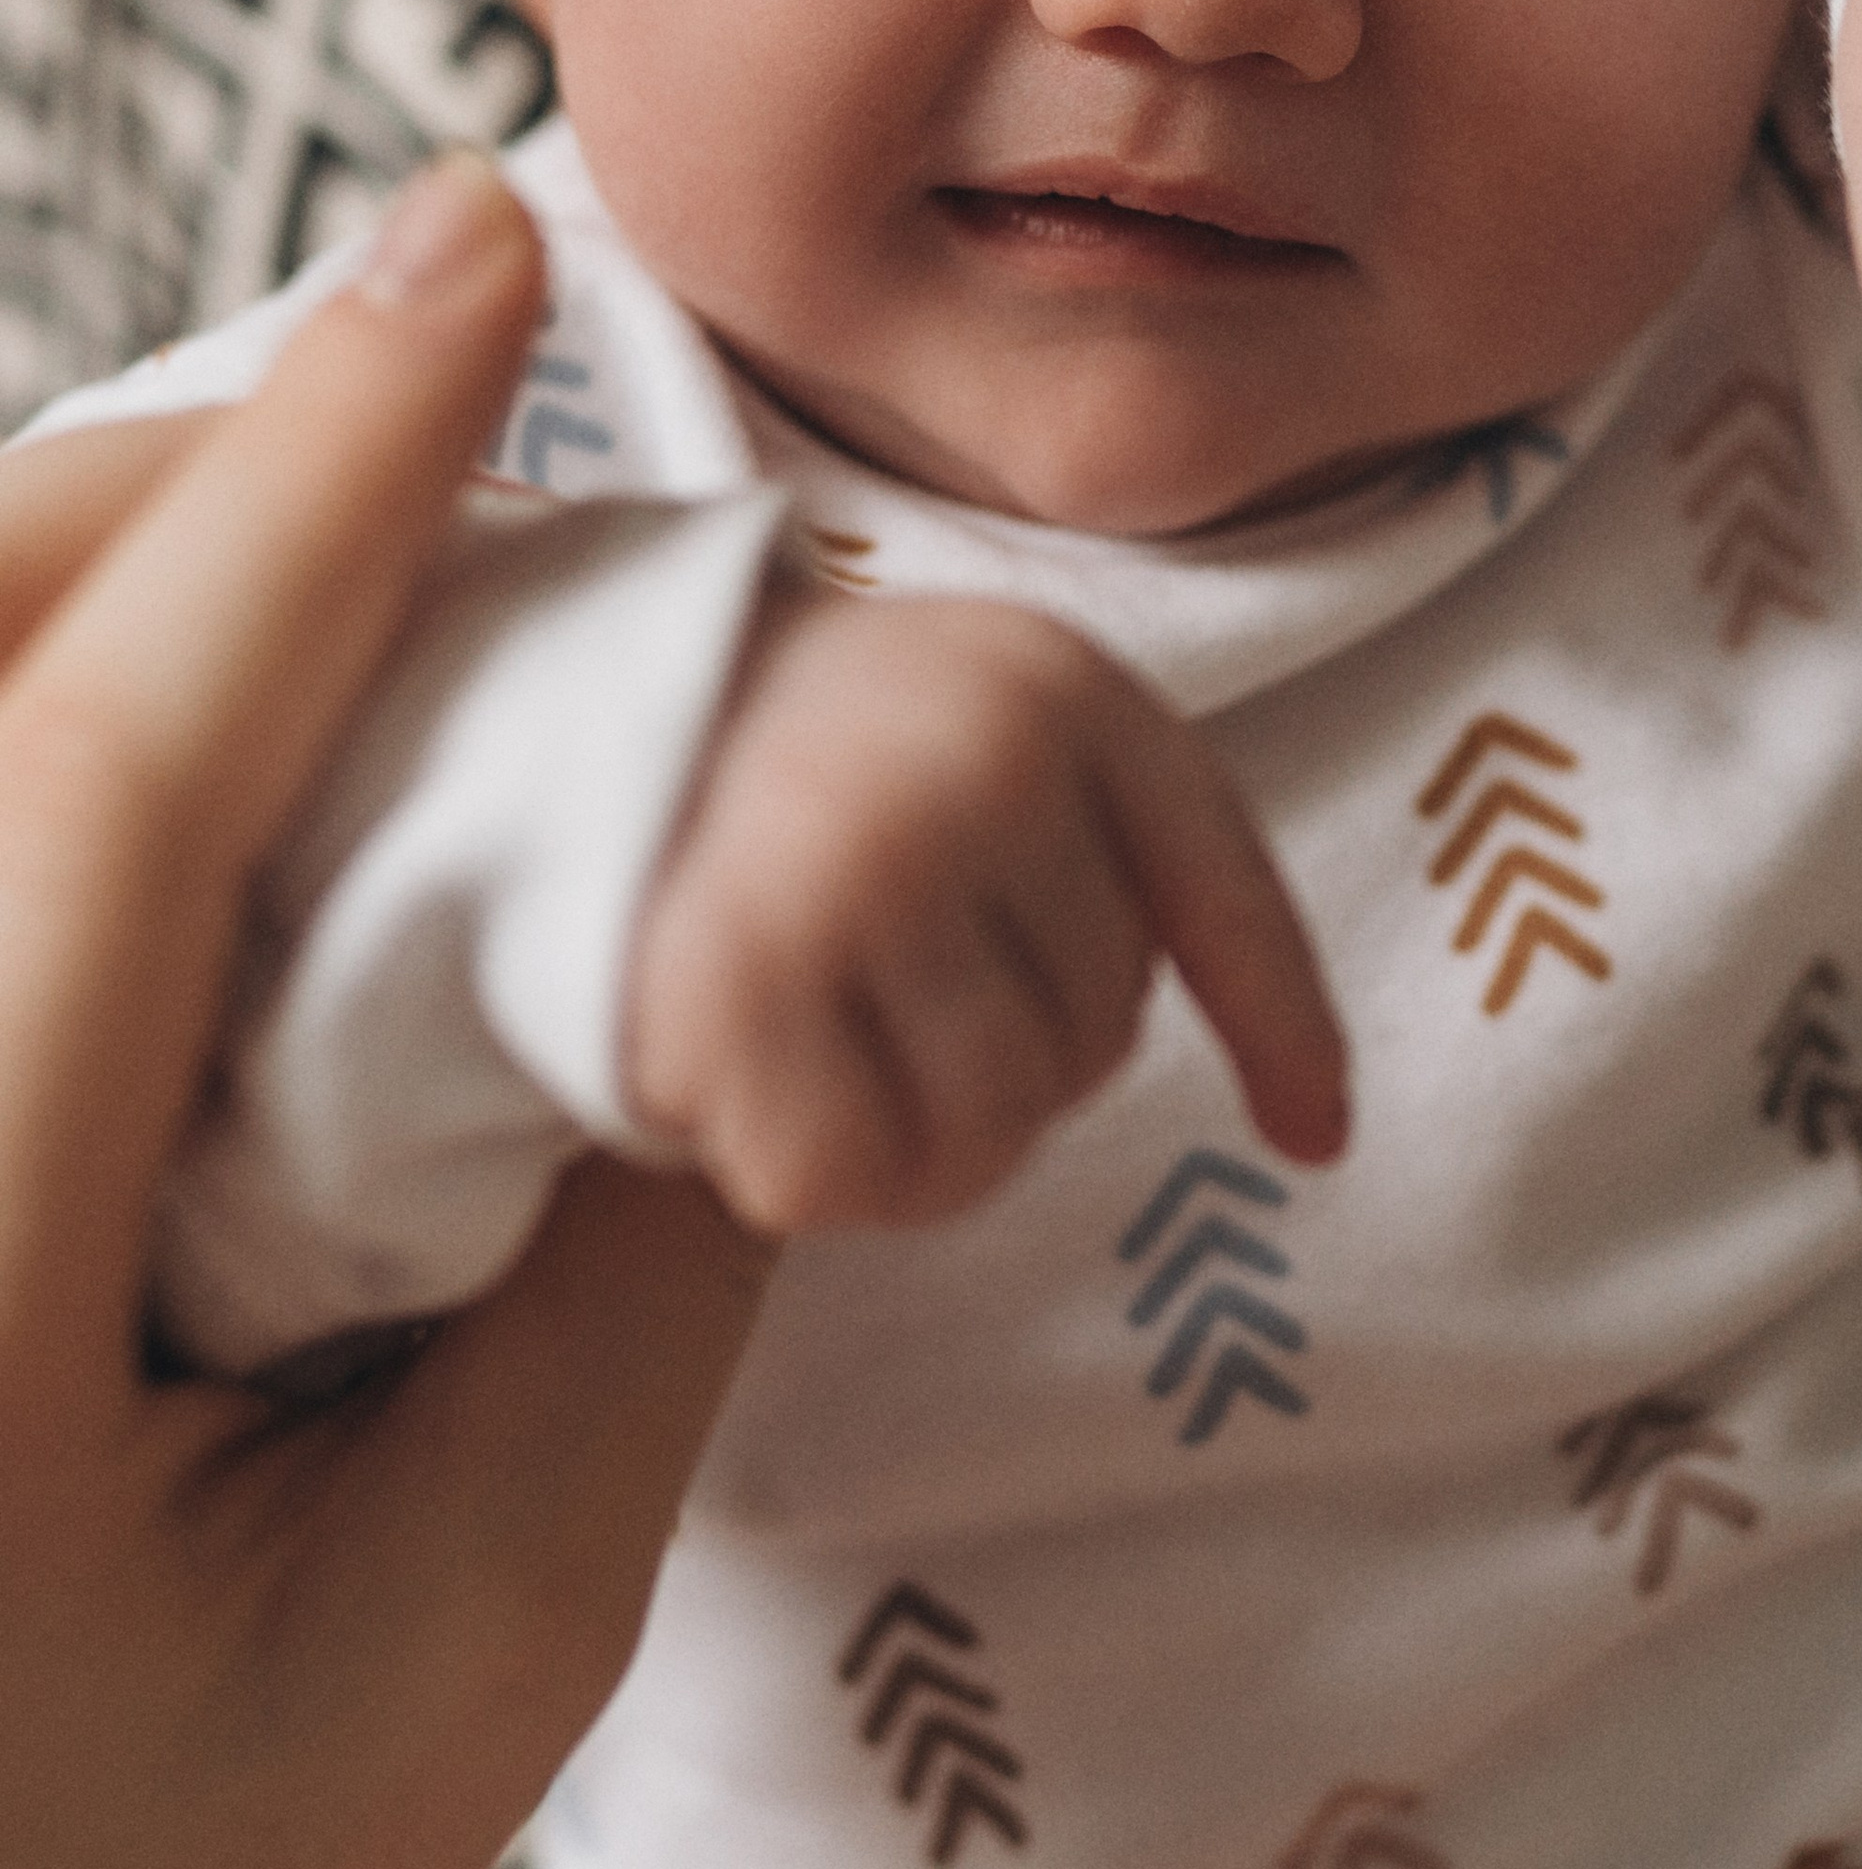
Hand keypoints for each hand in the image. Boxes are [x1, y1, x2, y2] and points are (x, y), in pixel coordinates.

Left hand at [0, 156, 774, 1868]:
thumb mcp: (481, 1615)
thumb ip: (629, 1237)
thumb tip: (719, 915)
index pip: (125, 762)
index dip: (326, 474)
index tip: (480, 242)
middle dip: (192, 469)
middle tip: (431, 382)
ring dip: (107, 575)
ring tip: (323, 548)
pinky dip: (51, 709)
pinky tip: (178, 741)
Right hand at [624, 587, 1350, 1233]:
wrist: (537, 716)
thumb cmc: (785, 761)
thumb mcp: (976, 734)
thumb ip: (1105, 862)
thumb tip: (1309, 1119)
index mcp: (1061, 688)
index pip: (1223, 886)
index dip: (1283, 1024)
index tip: (1316, 1137)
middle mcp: (980, 763)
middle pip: (1097, 1043)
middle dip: (1002, 1063)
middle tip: (868, 988)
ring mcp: (861, 866)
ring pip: (987, 1133)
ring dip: (902, 1136)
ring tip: (808, 1032)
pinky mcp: (737, 978)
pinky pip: (846, 1180)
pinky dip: (794, 1170)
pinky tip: (733, 1077)